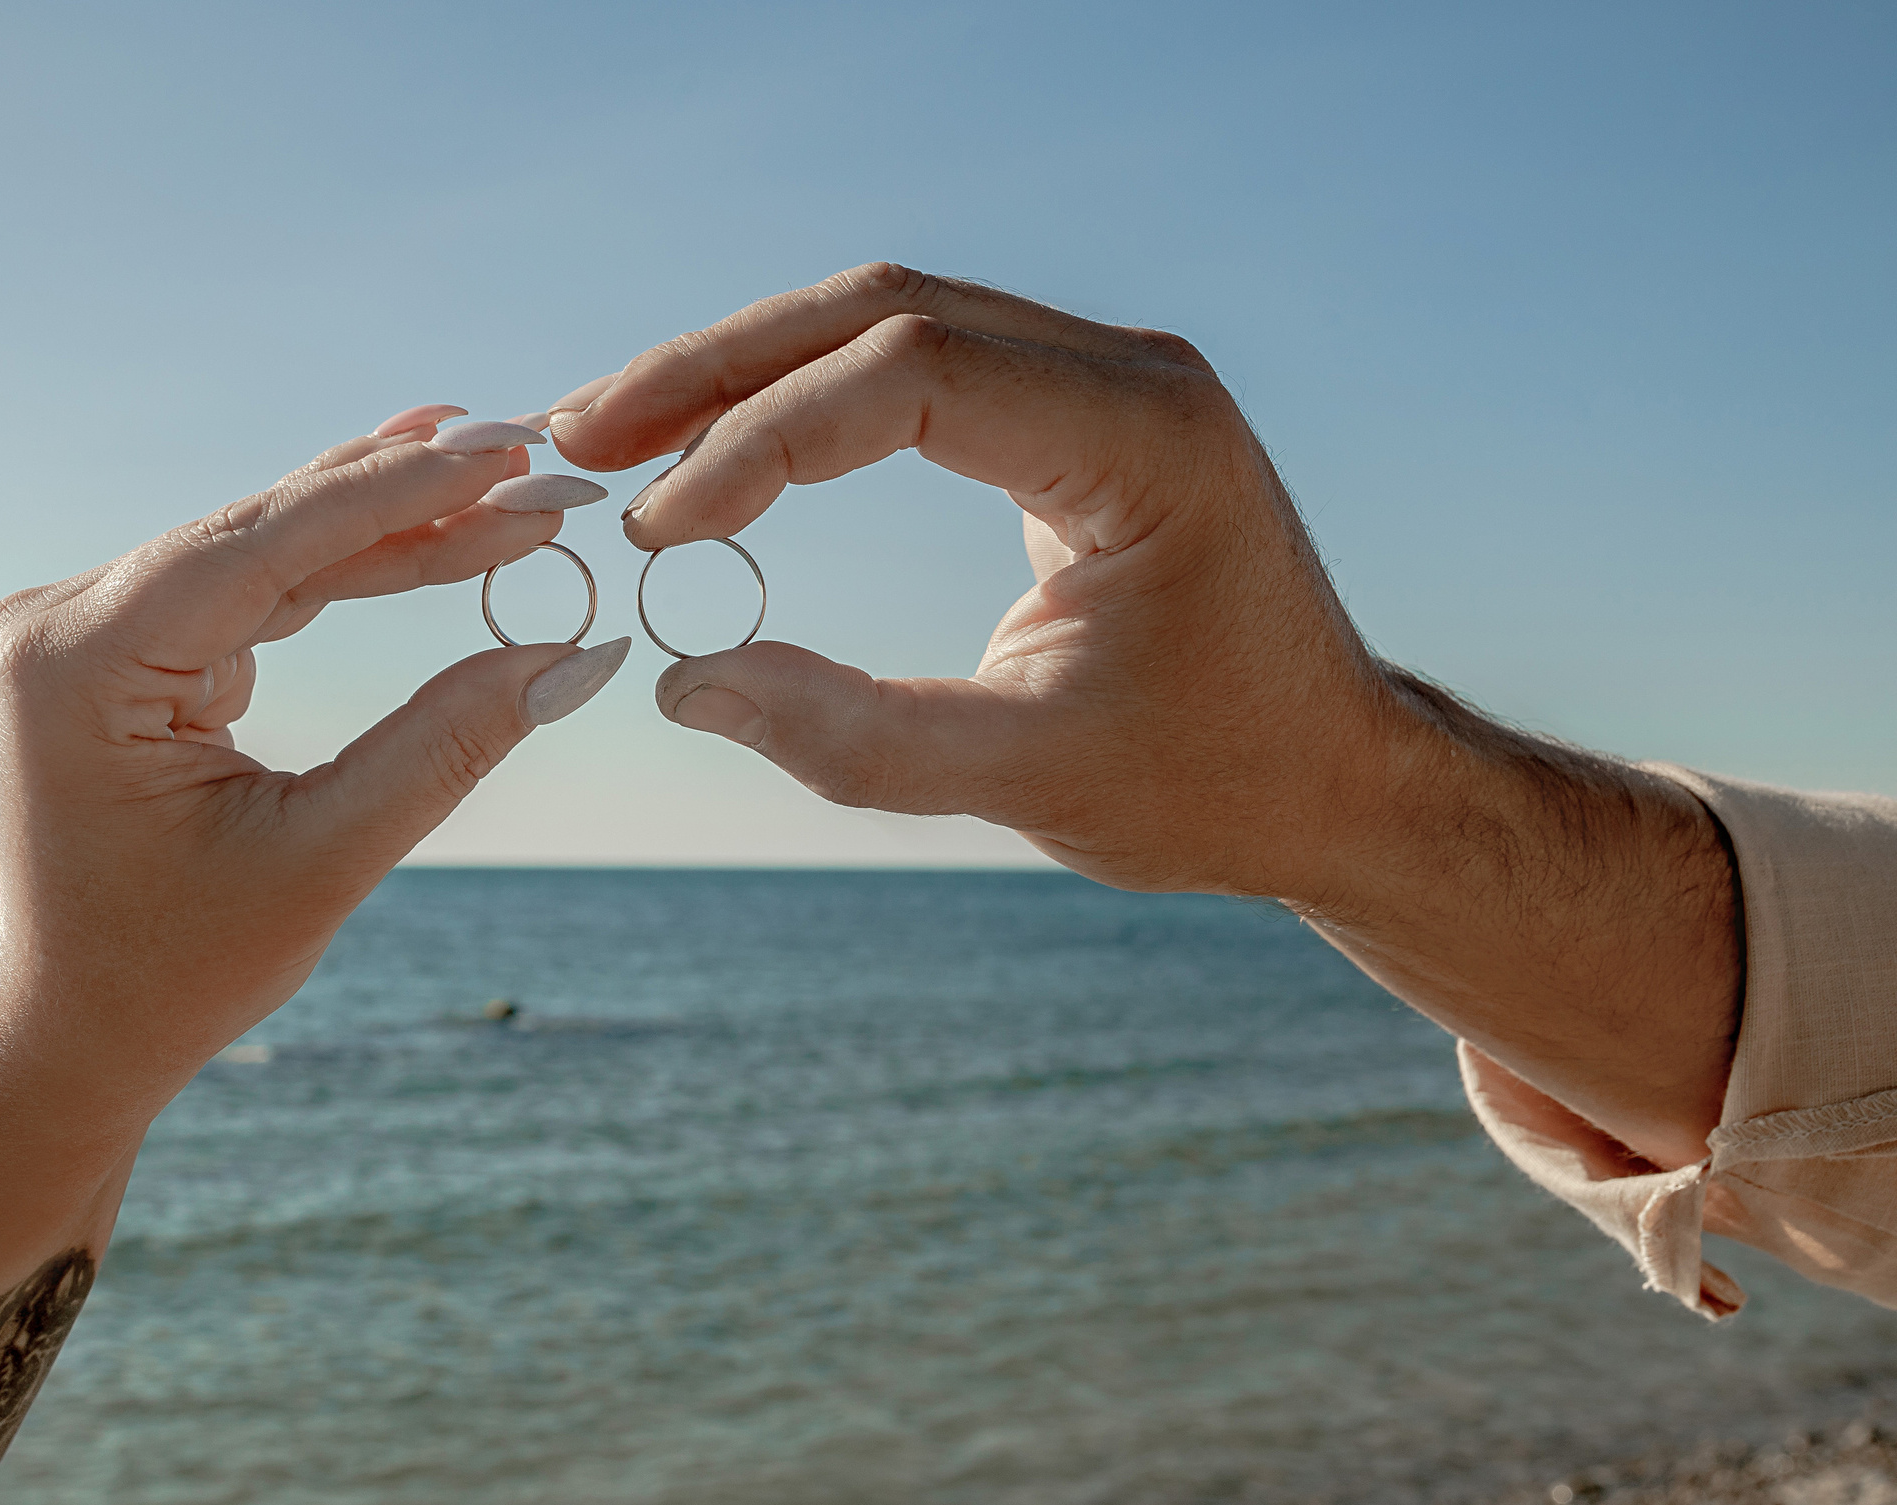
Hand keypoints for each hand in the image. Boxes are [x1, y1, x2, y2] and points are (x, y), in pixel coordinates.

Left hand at [0, 415, 626, 1109]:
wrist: (77, 1028)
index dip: (397, 496)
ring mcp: (86, 627)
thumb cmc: (181, 967)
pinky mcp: (120, 643)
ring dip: (388, 518)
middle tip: (534, 457)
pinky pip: (249, 583)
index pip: (263, 546)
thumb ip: (445, 746)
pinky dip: (342, 561)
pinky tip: (420, 499)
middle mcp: (63, 622)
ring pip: (267, 548)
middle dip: (409, 498)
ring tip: (502, 469)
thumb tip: (578, 659)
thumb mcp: (325, 858)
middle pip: (268, 532)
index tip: (508, 458)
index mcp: (79, 665)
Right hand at [548, 262, 1393, 900]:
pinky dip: (803, 400)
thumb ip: (854, 736)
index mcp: (1144, 439)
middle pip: (881, 308)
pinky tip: (716, 444)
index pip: (913, 373)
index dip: (763, 439)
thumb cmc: (1211, 783)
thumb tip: (680, 683)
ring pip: (885, 319)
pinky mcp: (1072, 408)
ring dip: (744, 373)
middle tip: (584, 435)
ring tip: (617, 434)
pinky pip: (914, 364)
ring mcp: (1102, 376)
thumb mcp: (1028, 777)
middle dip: (719, 371)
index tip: (662, 528)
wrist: (1334, 776)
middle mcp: (1129, 372)